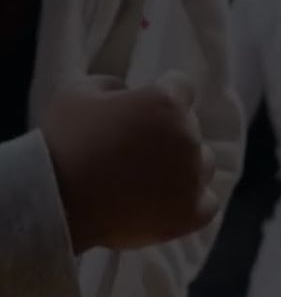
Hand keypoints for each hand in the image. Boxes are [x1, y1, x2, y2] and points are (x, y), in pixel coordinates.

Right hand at [42, 72, 216, 252]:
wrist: (57, 202)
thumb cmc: (65, 142)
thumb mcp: (77, 93)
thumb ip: (113, 85)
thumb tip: (130, 93)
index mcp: (165, 103)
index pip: (182, 86)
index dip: (164, 93)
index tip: (148, 106)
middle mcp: (187, 137)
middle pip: (190, 127)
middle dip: (167, 131)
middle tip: (135, 148)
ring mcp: (193, 177)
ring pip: (203, 163)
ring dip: (184, 165)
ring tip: (149, 177)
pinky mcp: (192, 212)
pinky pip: (208, 202)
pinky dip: (192, 200)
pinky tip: (169, 201)